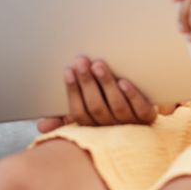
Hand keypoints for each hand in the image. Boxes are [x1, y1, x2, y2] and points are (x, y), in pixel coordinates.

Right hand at [36, 56, 157, 131]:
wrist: (143, 119)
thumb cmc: (107, 110)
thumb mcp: (86, 114)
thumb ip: (64, 117)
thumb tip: (42, 126)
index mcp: (93, 128)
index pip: (78, 113)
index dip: (72, 91)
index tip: (67, 70)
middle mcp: (110, 129)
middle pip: (96, 108)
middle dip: (87, 83)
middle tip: (81, 60)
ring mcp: (131, 124)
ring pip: (117, 106)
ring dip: (106, 84)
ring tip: (99, 64)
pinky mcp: (148, 118)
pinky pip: (140, 108)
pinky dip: (131, 95)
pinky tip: (123, 81)